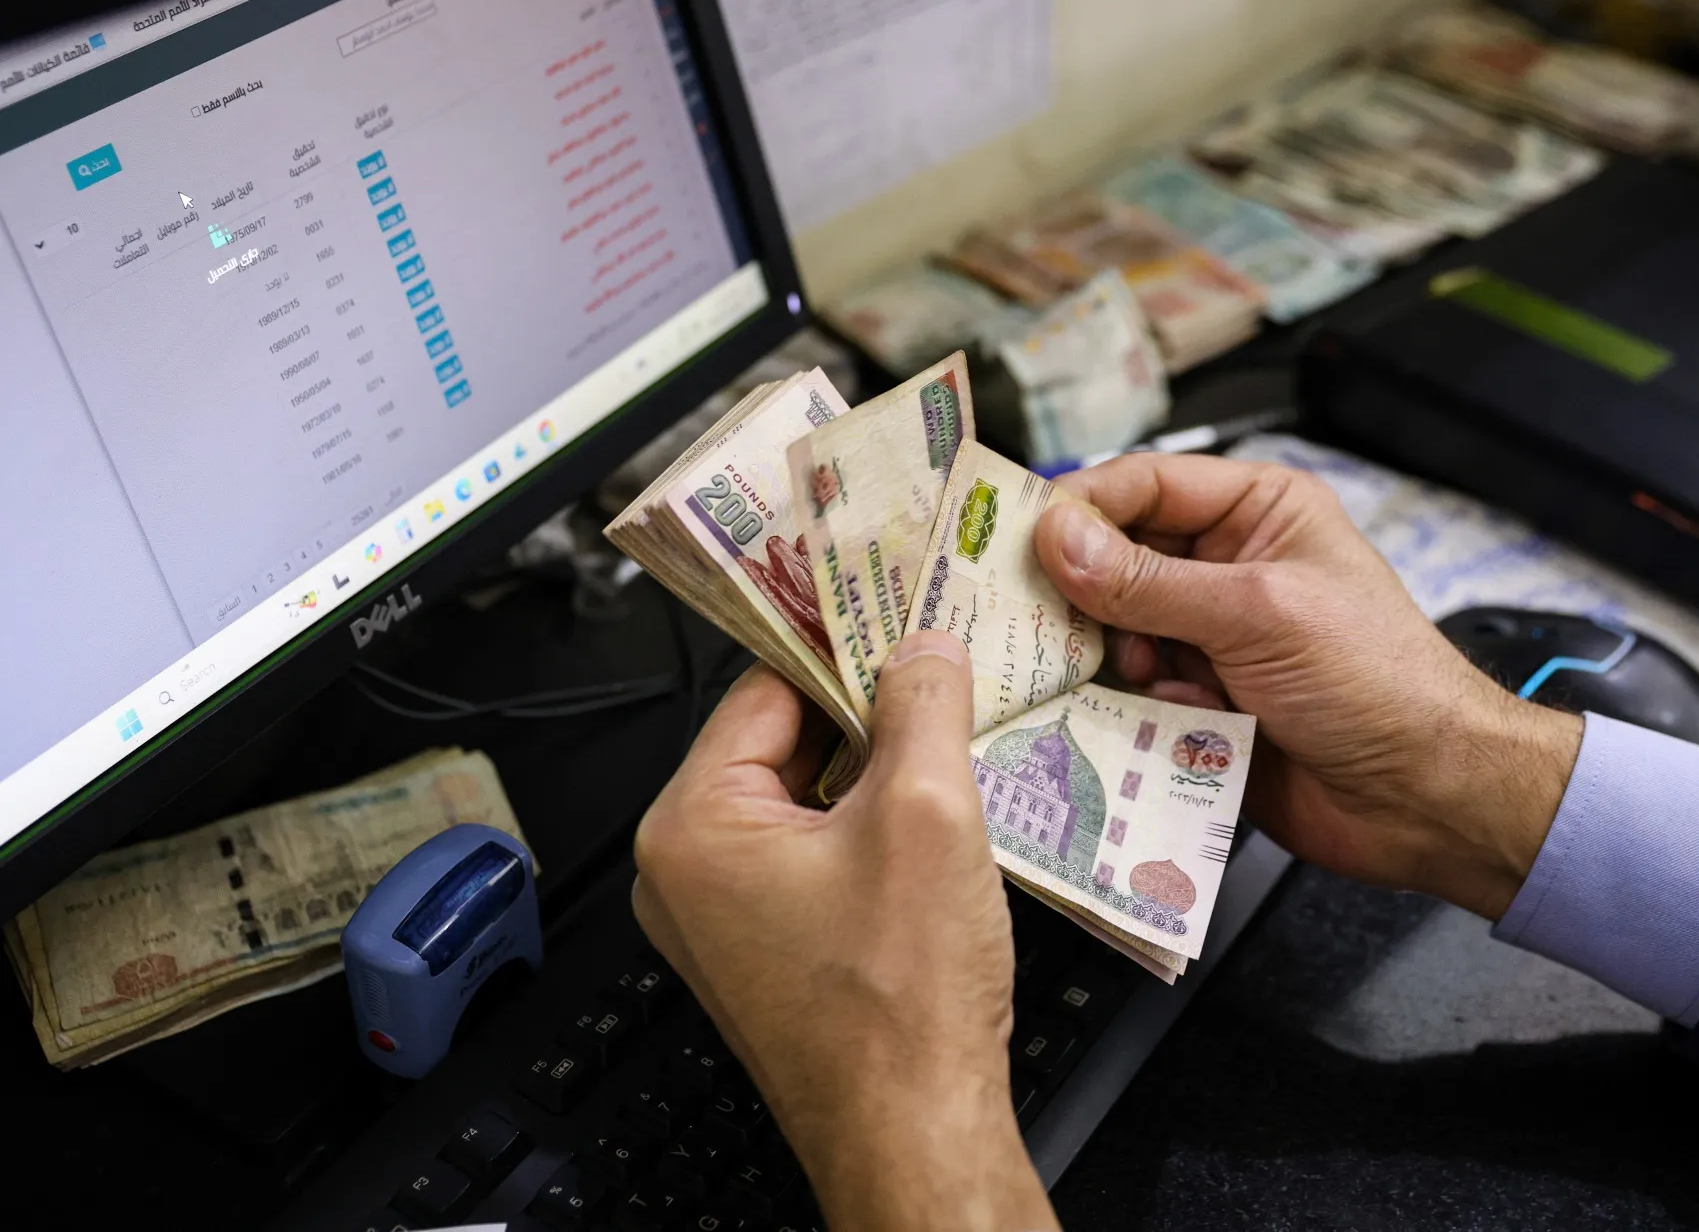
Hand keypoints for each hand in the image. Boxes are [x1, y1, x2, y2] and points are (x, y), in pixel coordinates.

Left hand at [633, 633, 1056, 1231]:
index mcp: (691, 827)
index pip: (766, 688)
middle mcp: (685, 873)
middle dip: (868, 720)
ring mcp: (720, 921)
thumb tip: (922, 648)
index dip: (845, 653)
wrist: (914, 1135)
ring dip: (875, 780)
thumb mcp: (927, 814)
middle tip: (945, 691)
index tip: (903, 625)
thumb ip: (922, 706)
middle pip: (782, 743)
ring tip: (952, 764)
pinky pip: (811, 859)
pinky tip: (934, 836)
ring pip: (803, 801)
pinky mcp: (764, 954)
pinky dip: (868, 836)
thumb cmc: (899, 1006)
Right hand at [1034, 454, 1581, 920]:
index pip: (1143, 484)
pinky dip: (1125, 707)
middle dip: (1080, 591)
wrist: (1424, 797)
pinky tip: (1148, 720)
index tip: (1016, 538)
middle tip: (1035, 618)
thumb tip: (1057, 537)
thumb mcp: (1258, 612)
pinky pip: (1129, 694)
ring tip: (1135, 679)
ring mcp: (1210, 638)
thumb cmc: (1378, 683)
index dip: (1080, 506)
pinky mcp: (1198, 704)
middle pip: (1114, 559)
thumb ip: (1149, 581)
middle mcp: (1227, 566)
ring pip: (1113, 631)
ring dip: (1109, 657)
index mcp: (1257, 511)